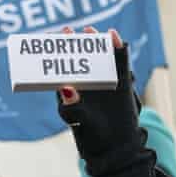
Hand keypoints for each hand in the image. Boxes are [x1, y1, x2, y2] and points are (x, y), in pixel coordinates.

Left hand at [57, 27, 142, 176]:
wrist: (116, 146)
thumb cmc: (91, 135)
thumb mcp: (78, 122)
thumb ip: (71, 107)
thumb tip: (66, 88)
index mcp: (70, 87)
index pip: (61, 65)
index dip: (56, 51)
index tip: (54, 41)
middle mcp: (86, 79)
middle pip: (79, 55)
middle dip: (74, 42)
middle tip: (69, 30)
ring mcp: (104, 77)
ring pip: (99, 54)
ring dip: (95, 41)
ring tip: (92, 31)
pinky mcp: (121, 79)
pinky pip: (119, 60)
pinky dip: (117, 48)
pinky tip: (114, 37)